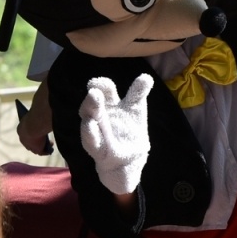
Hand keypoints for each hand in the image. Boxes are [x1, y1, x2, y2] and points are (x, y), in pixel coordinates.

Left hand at [16, 89, 53, 155]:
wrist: (34, 124)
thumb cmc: (34, 117)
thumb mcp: (33, 115)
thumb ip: (35, 114)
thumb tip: (40, 109)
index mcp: (21, 130)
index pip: (26, 133)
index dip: (33, 133)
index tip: (38, 132)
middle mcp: (23, 140)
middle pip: (31, 142)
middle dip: (38, 141)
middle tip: (46, 139)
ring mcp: (30, 146)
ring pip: (37, 148)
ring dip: (43, 146)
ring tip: (50, 144)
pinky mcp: (36, 150)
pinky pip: (42, 152)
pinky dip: (47, 150)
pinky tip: (52, 147)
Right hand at [78, 73, 151, 194]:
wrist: (128, 161)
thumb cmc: (128, 131)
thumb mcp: (135, 111)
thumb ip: (138, 94)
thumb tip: (147, 77)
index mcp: (110, 105)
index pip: (105, 91)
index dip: (103, 85)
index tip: (101, 83)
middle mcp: (99, 116)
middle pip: (93, 105)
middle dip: (92, 99)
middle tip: (94, 92)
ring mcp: (97, 133)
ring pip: (89, 123)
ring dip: (90, 116)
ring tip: (92, 114)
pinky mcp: (98, 150)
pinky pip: (92, 142)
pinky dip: (91, 135)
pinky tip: (91, 127)